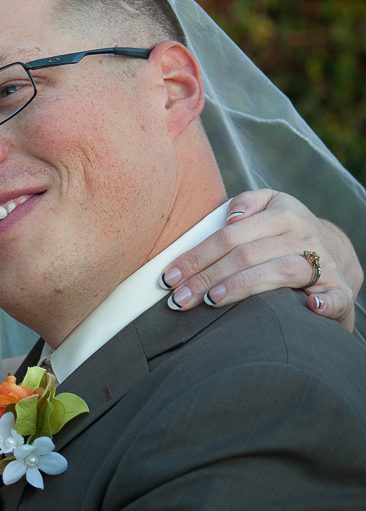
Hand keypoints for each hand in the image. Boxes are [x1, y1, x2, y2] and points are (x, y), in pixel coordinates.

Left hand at [161, 190, 361, 331]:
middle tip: (178, 298)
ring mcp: (323, 263)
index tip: (170, 276)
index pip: (229, 236)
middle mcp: (302, 236)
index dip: (197, 256)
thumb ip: (248, 202)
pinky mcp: (339, 289)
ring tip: (210, 300)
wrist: (336, 251)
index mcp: (282, 214)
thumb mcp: (271, 205)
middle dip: (206, 278)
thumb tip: (233, 215)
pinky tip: (307, 308)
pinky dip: (323, 304)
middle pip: (245, 256)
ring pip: (278, 272)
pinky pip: (333, 298)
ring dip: (241, 288)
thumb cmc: (286, 231)